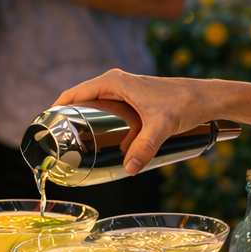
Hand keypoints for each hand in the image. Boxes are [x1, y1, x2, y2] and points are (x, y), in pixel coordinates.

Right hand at [54, 69, 219, 174]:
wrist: (206, 98)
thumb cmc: (185, 104)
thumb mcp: (162, 126)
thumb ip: (145, 147)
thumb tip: (128, 169)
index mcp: (114, 81)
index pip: (74, 94)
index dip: (56, 108)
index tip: (44, 126)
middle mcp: (116, 82)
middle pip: (81, 101)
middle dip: (67, 119)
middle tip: (57, 143)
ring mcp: (124, 89)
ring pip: (94, 105)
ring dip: (82, 121)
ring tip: (72, 145)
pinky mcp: (133, 98)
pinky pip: (106, 109)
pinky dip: (97, 122)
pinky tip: (97, 139)